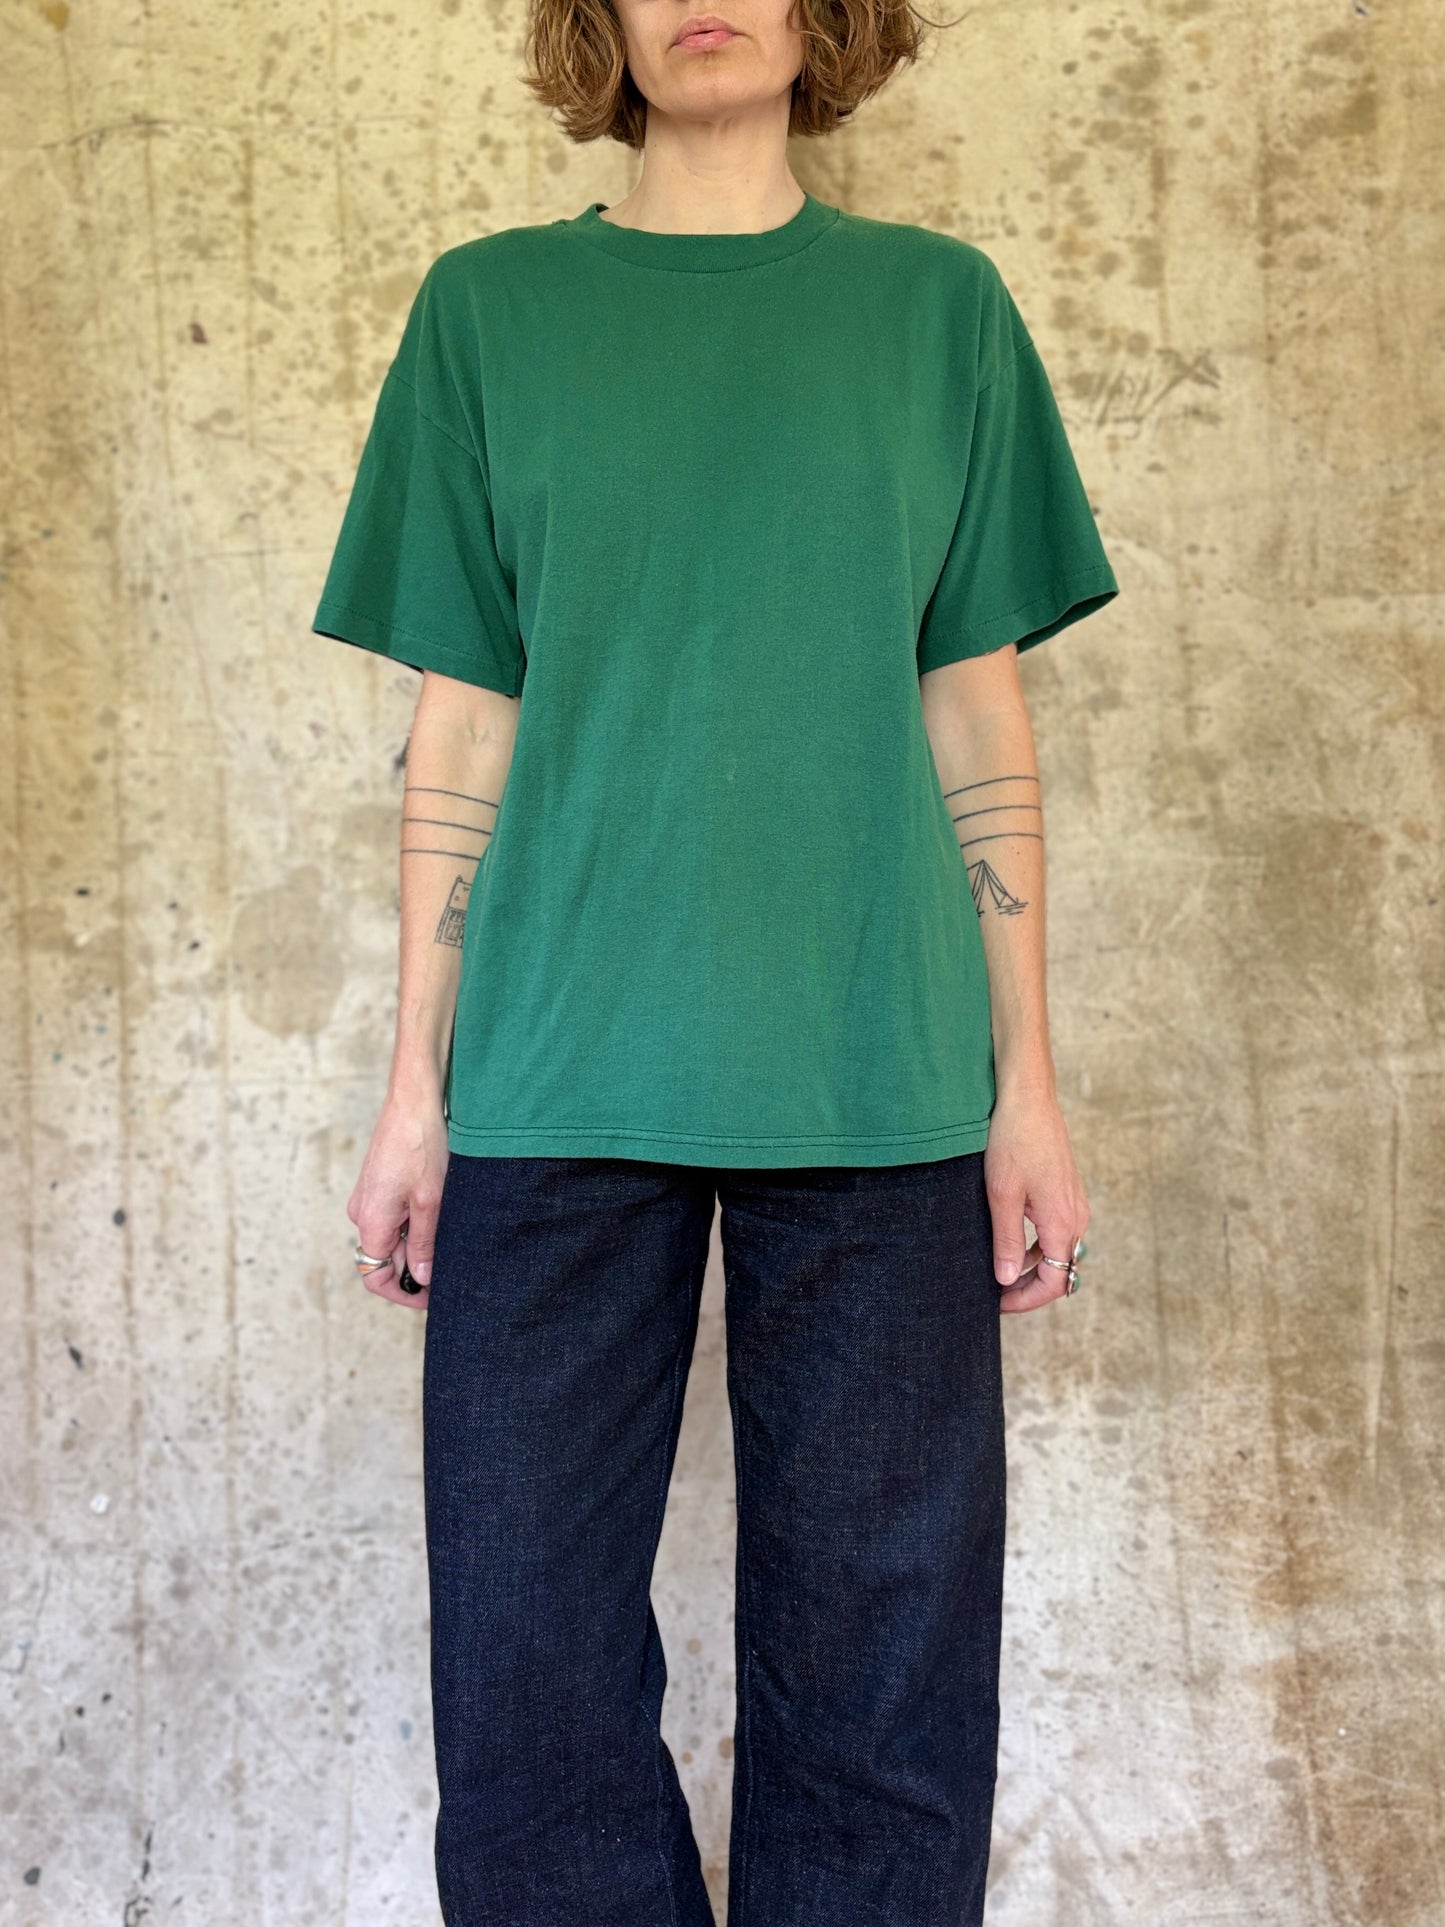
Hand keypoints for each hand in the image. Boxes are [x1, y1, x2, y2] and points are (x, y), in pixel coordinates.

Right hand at [346, 1090, 448, 1309]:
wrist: (413, 1100)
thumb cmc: (421, 1145)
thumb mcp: (430, 1201)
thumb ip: (422, 1244)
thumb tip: (420, 1278)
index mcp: (370, 1220)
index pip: (374, 1277)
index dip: (402, 1293)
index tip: (430, 1297)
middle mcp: (362, 1212)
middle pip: (383, 1259)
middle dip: (413, 1269)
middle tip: (448, 1269)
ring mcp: (368, 1198)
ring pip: (390, 1238)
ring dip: (415, 1246)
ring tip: (447, 1238)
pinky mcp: (378, 1185)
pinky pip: (391, 1218)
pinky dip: (412, 1226)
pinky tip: (438, 1215)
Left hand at [984, 1081, 1090, 1313]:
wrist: (1027, 1098)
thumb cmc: (1013, 1141)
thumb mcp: (1002, 1195)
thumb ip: (1007, 1240)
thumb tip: (1006, 1279)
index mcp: (1063, 1223)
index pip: (1055, 1281)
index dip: (1026, 1300)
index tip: (998, 1304)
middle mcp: (1076, 1217)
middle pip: (1060, 1270)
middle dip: (1029, 1287)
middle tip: (995, 1294)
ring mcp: (1074, 1203)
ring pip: (1058, 1251)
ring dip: (1032, 1266)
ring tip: (998, 1270)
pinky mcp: (1066, 1191)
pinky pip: (1057, 1231)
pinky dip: (1036, 1245)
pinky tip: (1010, 1240)